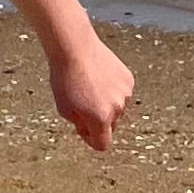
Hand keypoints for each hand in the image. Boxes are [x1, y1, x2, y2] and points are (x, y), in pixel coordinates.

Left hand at [47, 35, 134, 152]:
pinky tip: (99, 78)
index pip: (103, 144)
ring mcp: (125, 93)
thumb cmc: (65, 77)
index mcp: (100, 118)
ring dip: (106, 103)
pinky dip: (112, 90)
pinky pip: (121, 92)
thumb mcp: (64, 109)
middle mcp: (117, 108)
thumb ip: (80, 124)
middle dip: (98, 119)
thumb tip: (90, 129)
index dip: (91, 140)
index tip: (84, 130)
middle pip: (110, 125)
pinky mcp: (128, 79)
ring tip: (89, 86)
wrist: (75, 48)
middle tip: (82, 103)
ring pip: (116, 108)